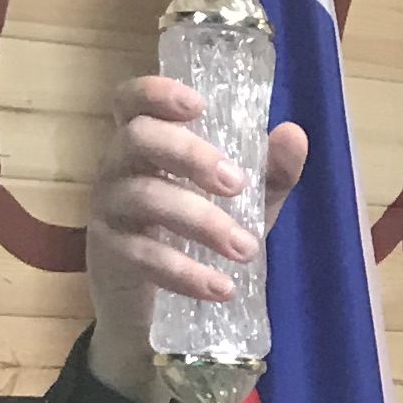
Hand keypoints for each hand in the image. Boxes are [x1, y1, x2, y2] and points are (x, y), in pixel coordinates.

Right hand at [83, 74, 308, 399]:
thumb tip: (294, 134)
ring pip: (145, 197)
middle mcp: (119, 167)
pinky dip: (186, 273)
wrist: (157, 310)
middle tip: (237, 183)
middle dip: (190, 155)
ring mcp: (109, 209)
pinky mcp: (109, 254)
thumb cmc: (196, 239)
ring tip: (246, 250)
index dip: (156, 92)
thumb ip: (269, 172)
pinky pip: (143, 256)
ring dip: (201, 221)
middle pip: (139, 138)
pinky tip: (221, 288)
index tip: (198, 104)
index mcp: (147, 143)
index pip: (132, 100)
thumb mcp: (243, 205)